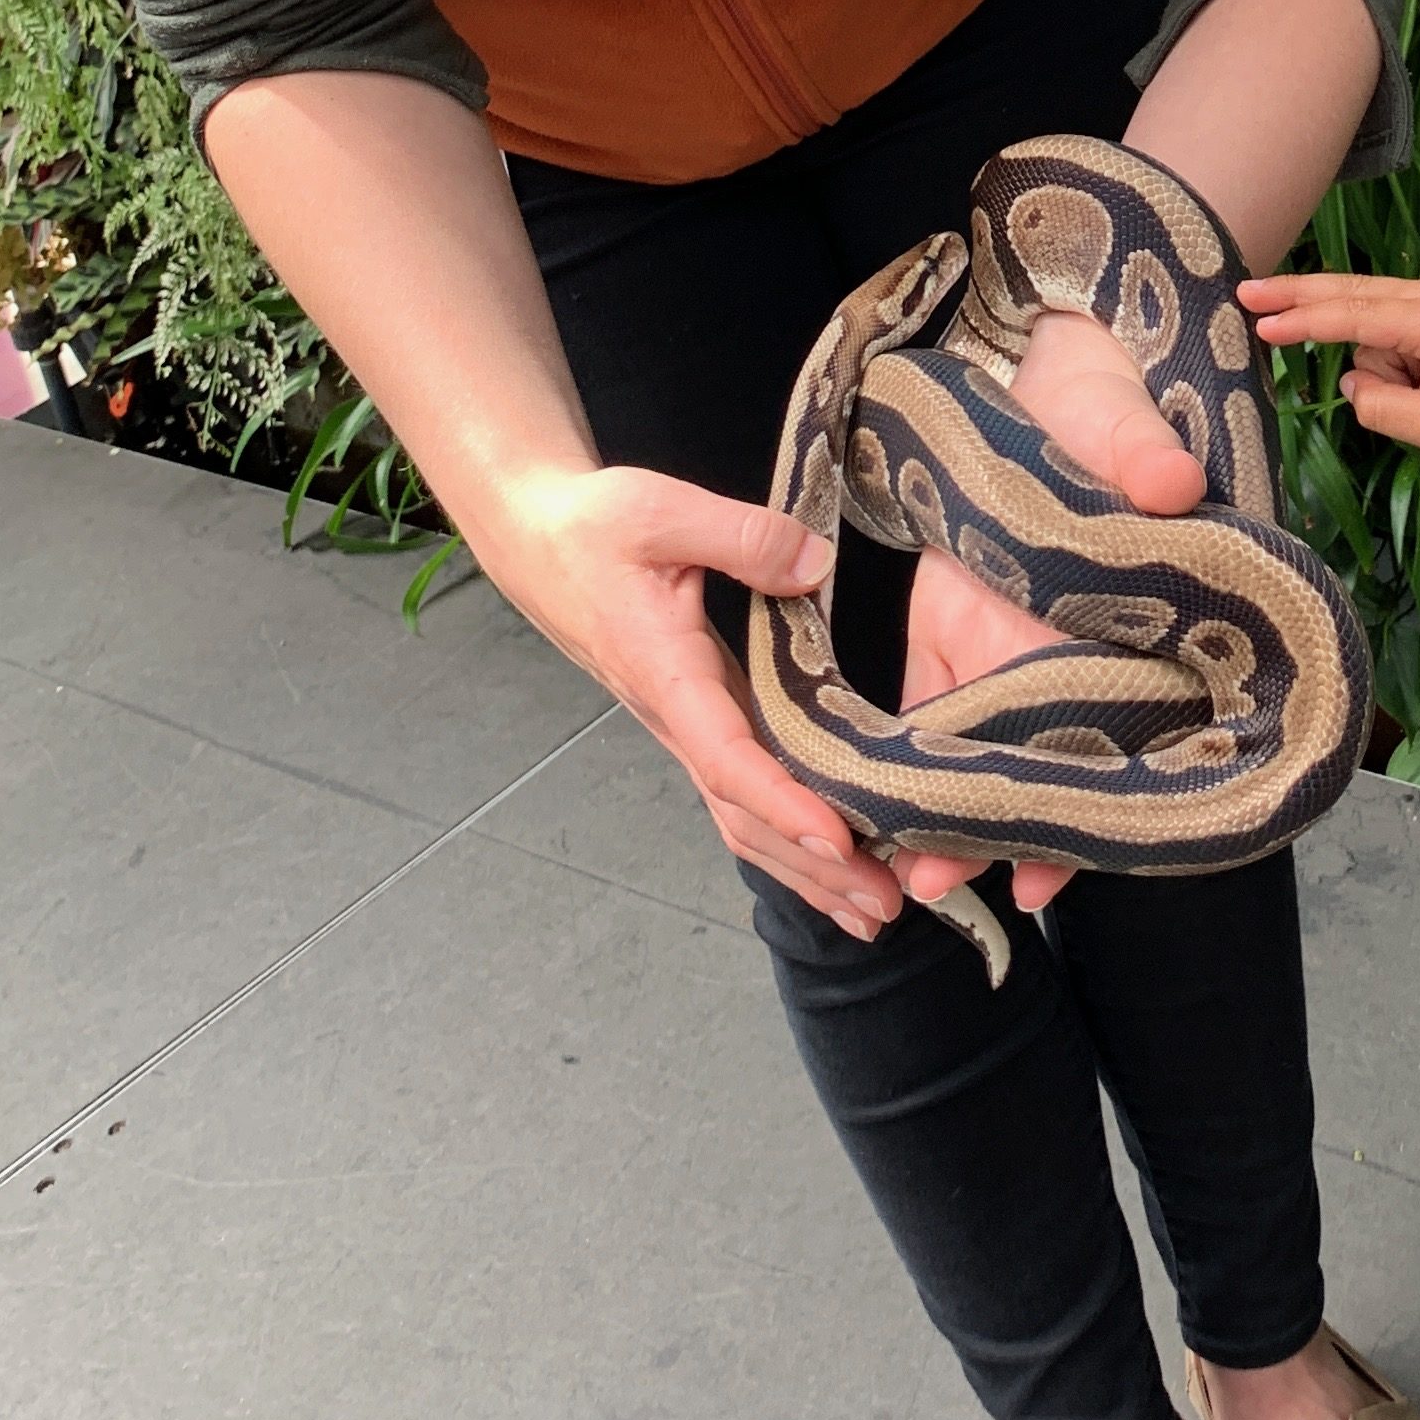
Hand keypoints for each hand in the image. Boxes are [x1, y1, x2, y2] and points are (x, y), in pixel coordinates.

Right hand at [482, 460, 904, 937]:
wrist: (535, 538)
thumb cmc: (591, 526)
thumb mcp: (663, 511)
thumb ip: (743, 536)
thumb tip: (814, 566)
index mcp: (668, 675)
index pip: (728, 758)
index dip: (783, 803)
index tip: (839, 839)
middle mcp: (675, 717)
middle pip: (742, 814)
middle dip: (811, 866)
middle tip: (883, 905)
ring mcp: (683, 724)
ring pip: (740, 816)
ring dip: (802, 867)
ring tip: (870, 909)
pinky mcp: (693, 716)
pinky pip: (738, 791)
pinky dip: (783, 834)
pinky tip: (824, 859)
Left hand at [883, 307, 1204, 919]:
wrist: (1044, 356)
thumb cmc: (1101, 391)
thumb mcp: (1124, 416)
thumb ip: (1142, 452)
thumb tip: (1170, 482)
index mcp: (1110, 620)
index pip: (1108, 736)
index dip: (1082, 814)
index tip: (1045, 876)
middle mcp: (1061, 651)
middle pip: (1036, 767)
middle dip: (993, 836)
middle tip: (934, 888)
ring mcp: (1003, 644)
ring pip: (978, 757)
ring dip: (941, 815)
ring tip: (899, 879)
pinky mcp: (950, 625)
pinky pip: (925, 706)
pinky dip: (902, 760)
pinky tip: (870, 813)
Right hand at [1239, 270, 1419, 489]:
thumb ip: (1383, 408)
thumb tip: (1353, 383)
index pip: (1353, 316)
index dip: (1302, 321)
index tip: (1260, 323)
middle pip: (1349, 290)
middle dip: (1297, 295)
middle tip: (1245, 290)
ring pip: (1367, 313)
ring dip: (1369, 357)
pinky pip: (1385, 323)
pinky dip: (1379, 352)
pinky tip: (1412, 387)